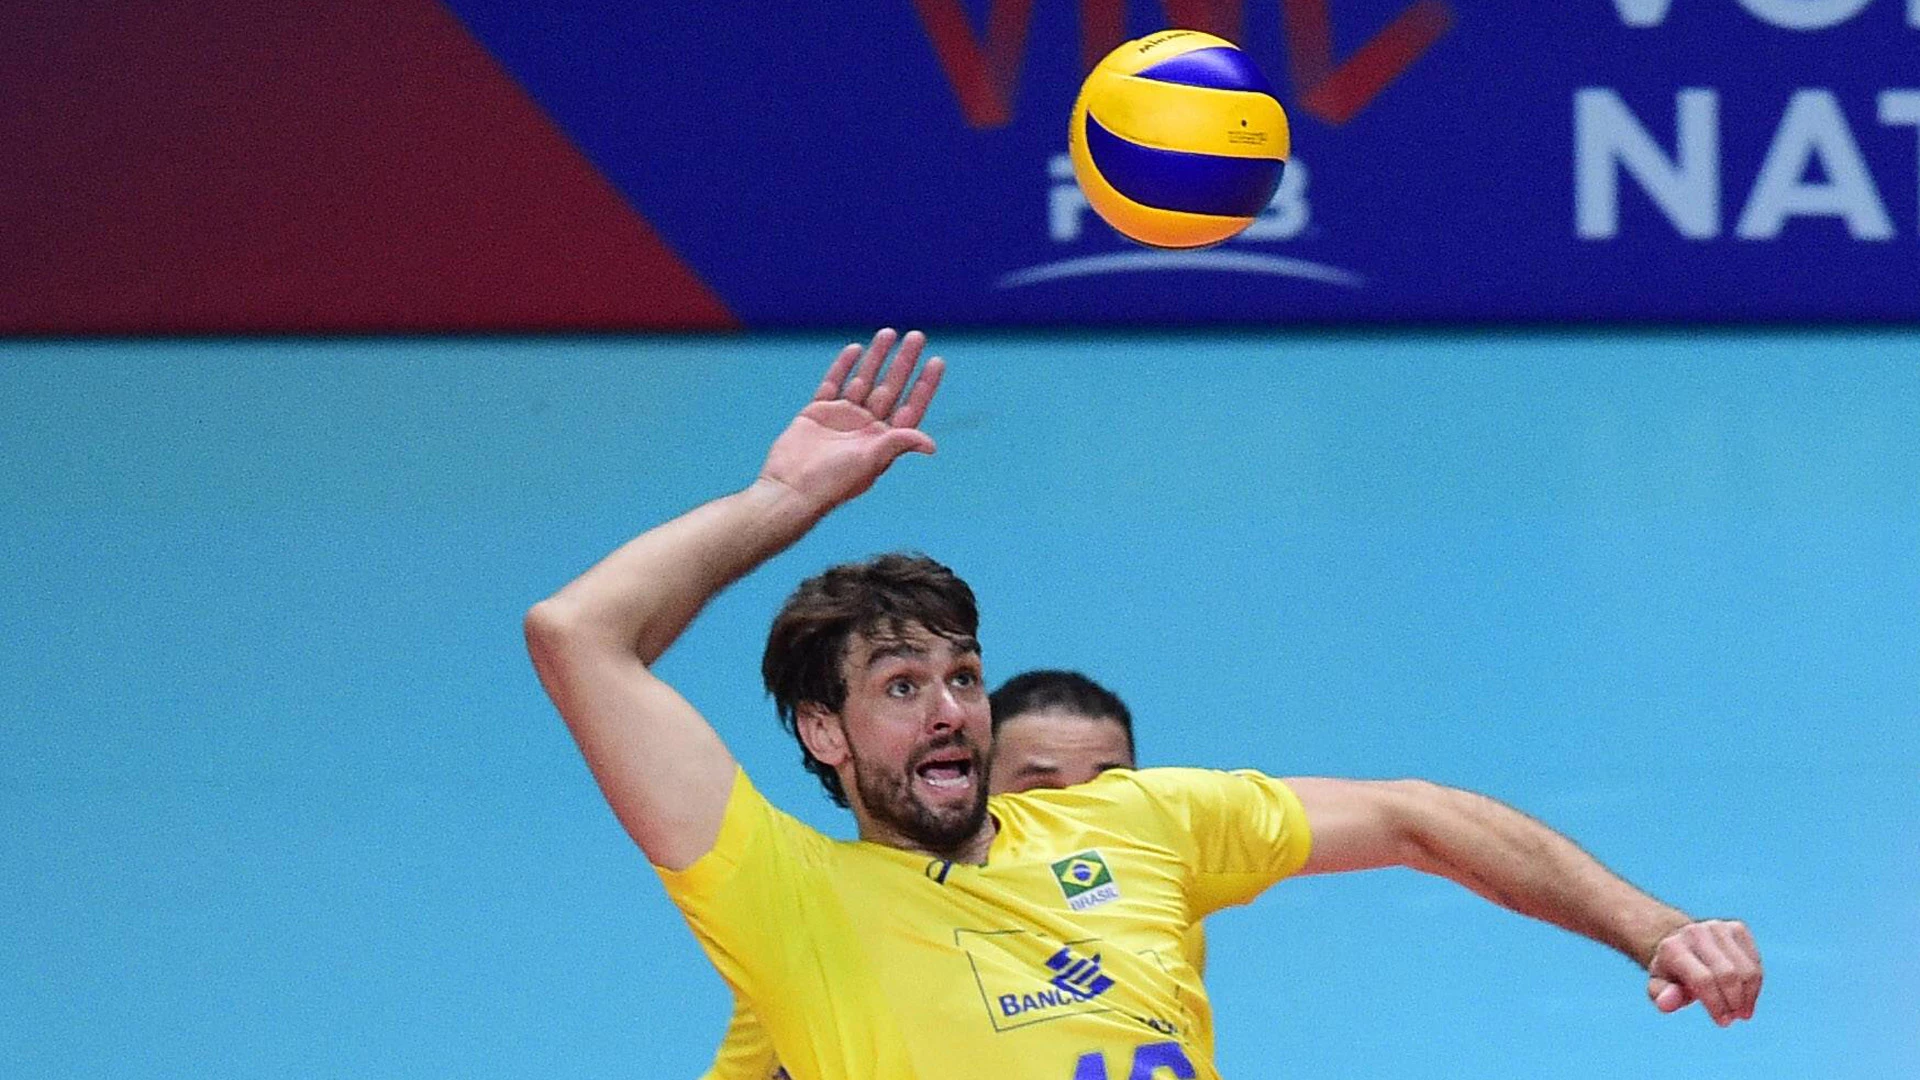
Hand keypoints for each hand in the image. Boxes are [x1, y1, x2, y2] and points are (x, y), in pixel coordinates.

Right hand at [759, 329, 944, 510]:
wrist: (791, 488)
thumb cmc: (832, 482)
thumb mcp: (869, 461)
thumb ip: (897, 445)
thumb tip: (932, 445)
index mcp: (883, 441)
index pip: (910, 407)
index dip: (924, 385)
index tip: (937, 361)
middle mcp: (866, 428)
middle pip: (890, 387)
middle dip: (904, 362)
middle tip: (918, 336)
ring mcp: (842, 418)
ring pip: (864, 380)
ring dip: (877, 358)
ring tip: (889, 332)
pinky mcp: (817, 413)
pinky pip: (833, 383)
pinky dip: (843, 366)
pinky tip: (856, 348)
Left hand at [1646, 919, 1762, 1025]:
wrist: (1682, 944)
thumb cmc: (1673, 973)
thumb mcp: (1659, 986)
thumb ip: (1662, 996)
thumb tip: (1666, 1003)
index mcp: (1672, 948)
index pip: (1703, 980)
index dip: (1717, 1004)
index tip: (1723, 1021)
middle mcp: (1695, 932)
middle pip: (1727, 974)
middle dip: (1734, 1001)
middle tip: (1735, 1017)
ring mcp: (1717, 927)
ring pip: (1746, 968)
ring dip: (1749, 995)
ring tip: (1743, 1011)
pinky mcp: (1736, 928)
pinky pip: (1755, 960)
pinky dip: (1755, 983)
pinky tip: (1747, 994)